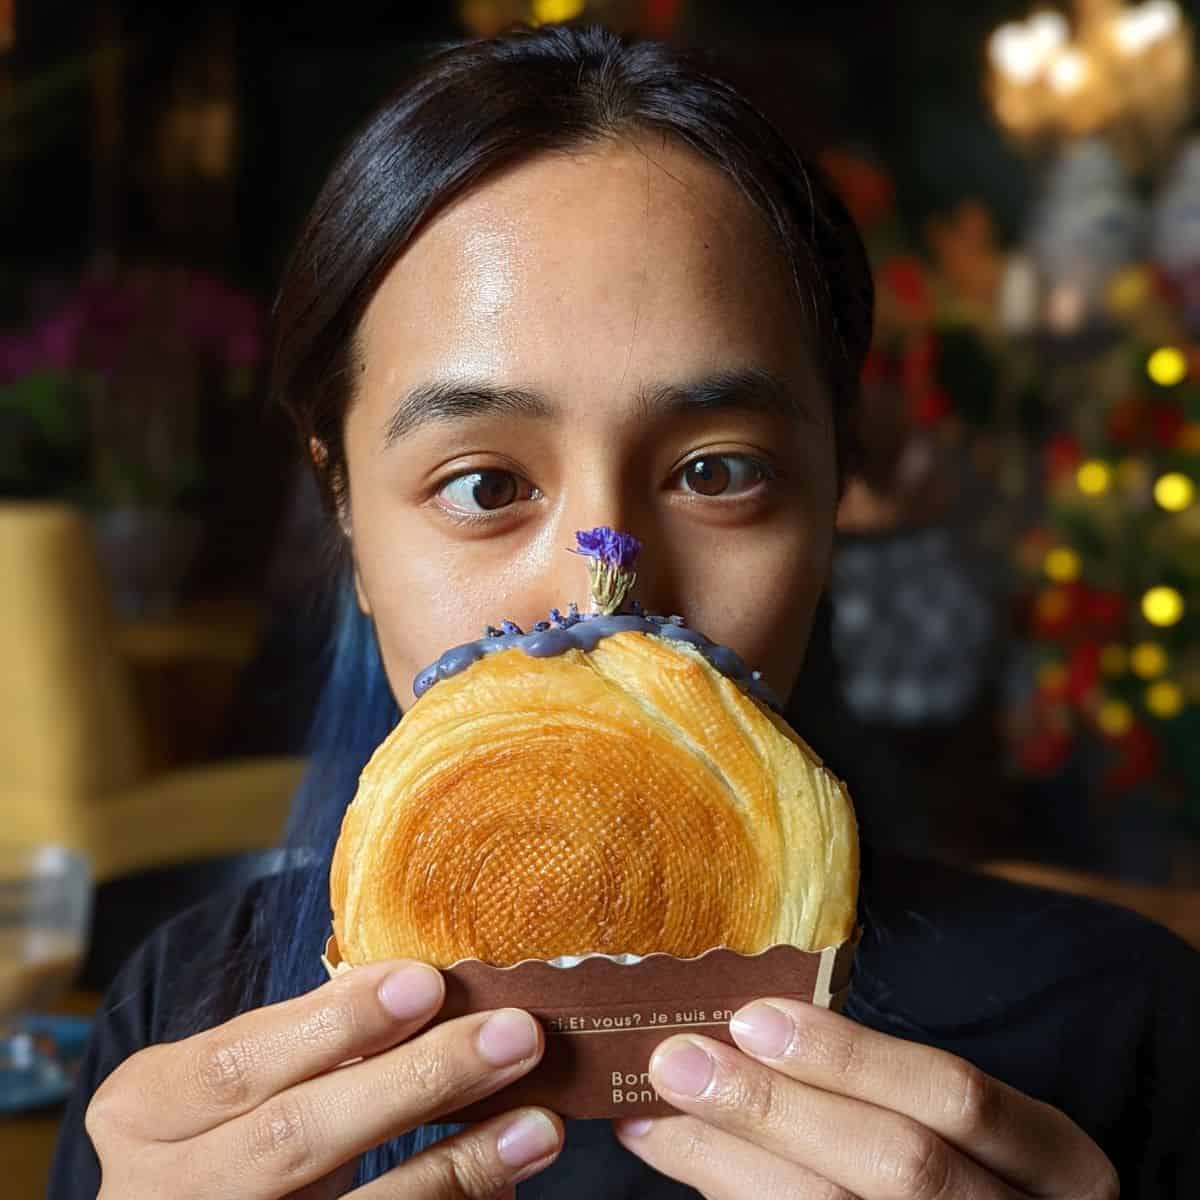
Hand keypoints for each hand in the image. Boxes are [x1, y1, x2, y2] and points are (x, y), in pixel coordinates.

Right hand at [85, 958, 562, 1198]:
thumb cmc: (229, 1125)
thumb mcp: (249, 1074)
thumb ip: (314, 1035)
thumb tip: (420, 983)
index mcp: (146, 1111)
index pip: (242, 1060)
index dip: (337, 1024)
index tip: (427, 982)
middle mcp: (161, 1194)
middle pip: (294, 1136)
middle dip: (415, 1080)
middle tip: (513, 1034)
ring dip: (454, 1164)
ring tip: (538, 1122)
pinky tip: (504, 1180)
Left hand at [612, 998, 1118, 1198]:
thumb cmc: (974, 1174)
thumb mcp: (966, 1128)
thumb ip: (878, 1081)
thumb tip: (747, 1017)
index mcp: (1056, 1165)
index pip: (956, 1098)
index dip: (853, 1057)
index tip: (754, 1017)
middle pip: (896, 1164)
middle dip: (774, 1109)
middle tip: (675, 1060)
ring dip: (726, 1160)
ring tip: (646, 1109)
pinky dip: (726, 1191)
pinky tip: (674, 1152)